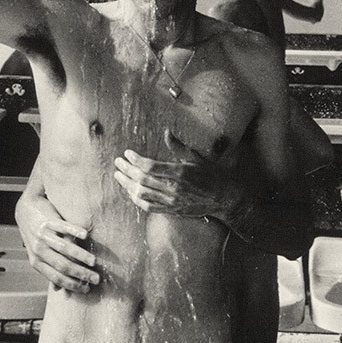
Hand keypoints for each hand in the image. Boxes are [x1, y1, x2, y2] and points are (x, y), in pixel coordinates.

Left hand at [15, 192, 100, 293]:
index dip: (72, 284)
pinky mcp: (47, 220)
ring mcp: (42, 235)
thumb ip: (49, 270)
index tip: (87, 288)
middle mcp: (39, 250)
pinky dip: (74, 231)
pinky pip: (62, 227)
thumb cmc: (35, 235)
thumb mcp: (38, 255)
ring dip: (80, 256)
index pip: (56, 277)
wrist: (25, 211)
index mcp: (36, 261)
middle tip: (95, 278)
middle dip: (80, 274)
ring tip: (93, 262)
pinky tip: (85, 236)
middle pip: (62, 265)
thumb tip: (59, 291)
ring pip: (64, 248)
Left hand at [113, 128, 239, 223]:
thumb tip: (167, 132)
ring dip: (127, 185)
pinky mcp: (172, 210)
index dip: (135, 160)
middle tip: (118, 162)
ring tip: (119, 176)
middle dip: (127, 170)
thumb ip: (178, 147)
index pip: (150, 166)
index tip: (128, 153)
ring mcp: (172, 201)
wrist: (223, 198)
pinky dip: (136, 199)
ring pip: (142, 194)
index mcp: (180, 173)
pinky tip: (130, 191)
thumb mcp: (197, 158)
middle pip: (142, 180)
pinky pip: (149, 207)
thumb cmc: (212, 175)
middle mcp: (174, 188)